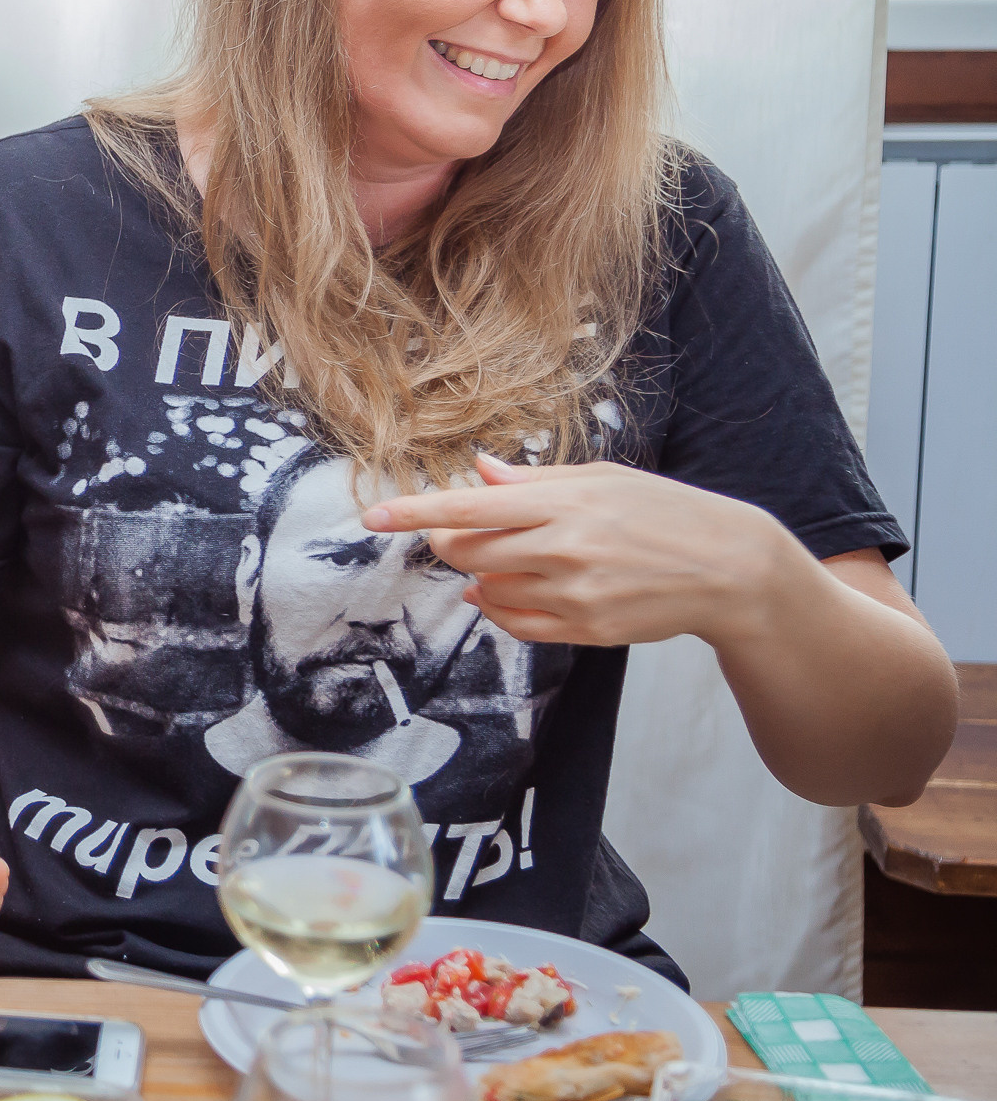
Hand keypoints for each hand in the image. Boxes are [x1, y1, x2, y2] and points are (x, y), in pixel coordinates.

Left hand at [363, 453, 801, 648]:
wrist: (729, 568)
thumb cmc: (662, 510)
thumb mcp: (601, 479)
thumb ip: (533, 480)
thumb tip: (479, 470)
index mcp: (561, 503)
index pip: (467, 507)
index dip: (413, 513)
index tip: (372, 517)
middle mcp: (561, 549)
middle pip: (465, 553)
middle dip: (451, 544)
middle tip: (463, 533)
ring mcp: (574, 595)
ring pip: (487, 590)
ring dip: (480, 576)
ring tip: (508, 559)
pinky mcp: (587, 630)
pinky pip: (516, 626)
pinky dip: (498, 609)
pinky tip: (505, 592)